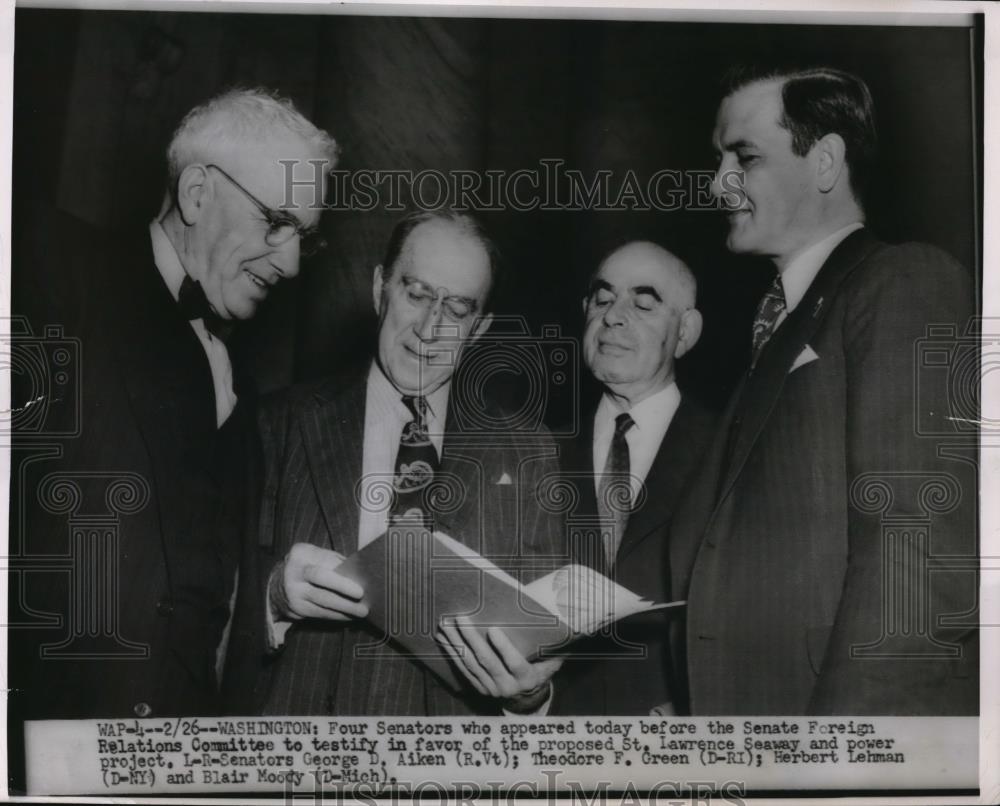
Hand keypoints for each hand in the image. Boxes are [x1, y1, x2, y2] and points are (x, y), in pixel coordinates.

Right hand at [269, 542, 366, 621]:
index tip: (360, 579)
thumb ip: (335, 561)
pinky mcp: (295, 609)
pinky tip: (350, 616)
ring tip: (362, 611)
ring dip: (344, 607)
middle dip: (342, 587)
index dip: (342, 569)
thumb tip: (360, 574)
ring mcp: (293, 591)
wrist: (278, 584)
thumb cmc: (308, 566)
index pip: (325, 560)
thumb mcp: (316, 556)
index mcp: (302, 553)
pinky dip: (337, 615)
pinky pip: (320, 613)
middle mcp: (294, 571)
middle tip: (361, 595)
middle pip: (320, 577)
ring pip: (322, 600)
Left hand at [436, 616, 562, 711]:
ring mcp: (490, 688)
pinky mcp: (478, 688)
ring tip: (446, 624)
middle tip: (460, 618)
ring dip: (456, 643)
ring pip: (470, 664)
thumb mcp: (551, 662)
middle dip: (471, 638)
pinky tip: (443, 638)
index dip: (503, 647)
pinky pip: (462, 669)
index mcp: (527, 678)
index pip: (513, 662)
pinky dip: (451, 653)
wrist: (528, 701)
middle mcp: (506, 686)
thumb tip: (563, 623)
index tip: (493, 629)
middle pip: (486, 661)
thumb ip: (554, 647)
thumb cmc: (541, 671)